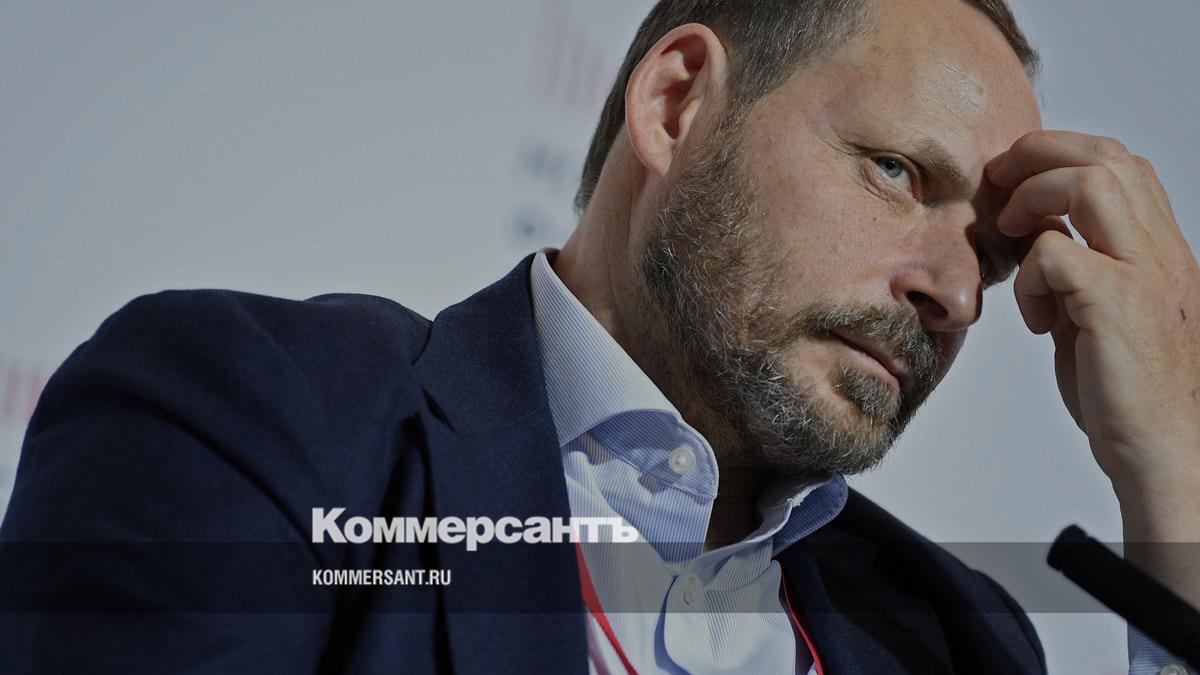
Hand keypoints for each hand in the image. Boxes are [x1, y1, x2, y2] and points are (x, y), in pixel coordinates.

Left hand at [986, 130, 1199, 603]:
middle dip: (1038, 153)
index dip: (1062, 154)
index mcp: (1159, 249)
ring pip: (1090, 181)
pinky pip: (1055, 252)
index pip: (1121, 163)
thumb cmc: (1130, 393)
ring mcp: (1143, 274)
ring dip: (1033, 197)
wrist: (1168, 453)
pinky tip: (1037, 320)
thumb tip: (1038, 236)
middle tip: (997, 183)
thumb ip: (1080, 269)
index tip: (1015, 179)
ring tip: (1011, 234)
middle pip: (1105, 155)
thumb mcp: (1103, 313)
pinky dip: (1028, 275)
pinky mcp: (1116, 306)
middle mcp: (1160, 251)